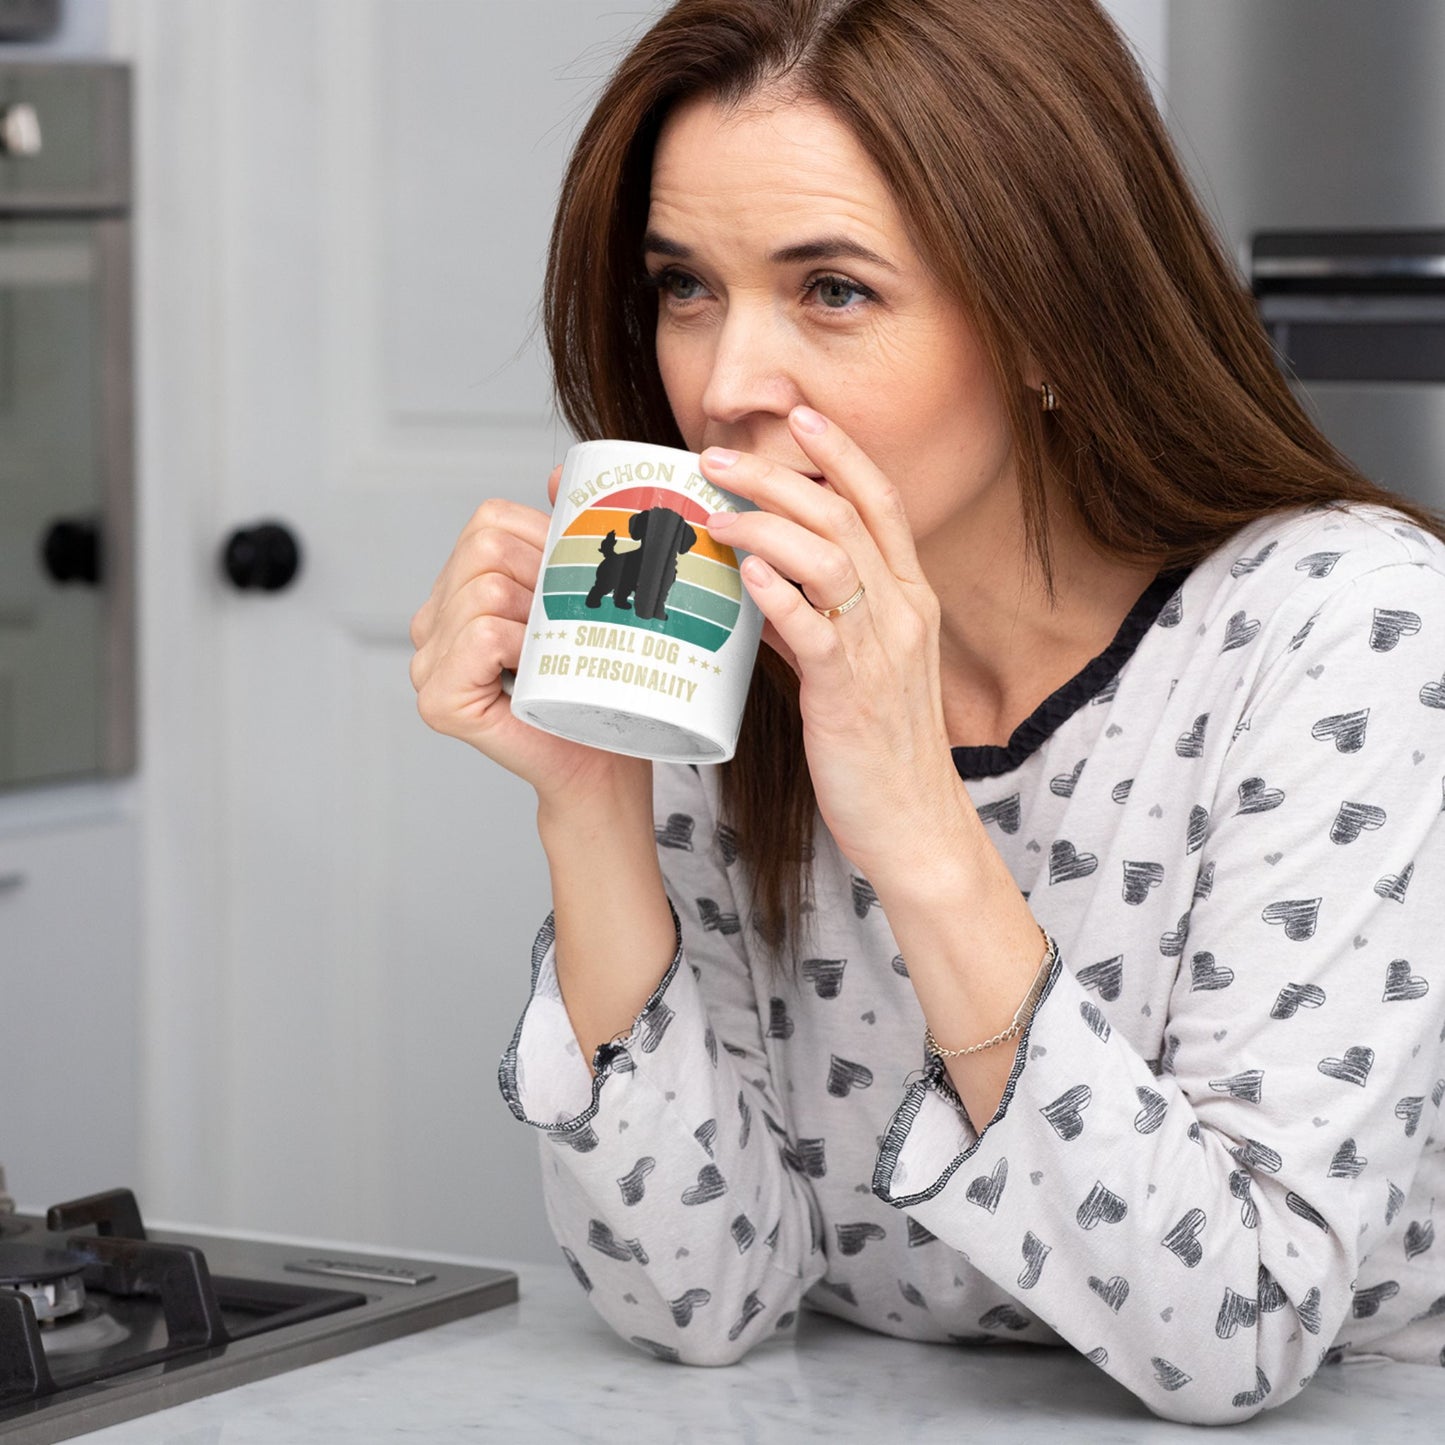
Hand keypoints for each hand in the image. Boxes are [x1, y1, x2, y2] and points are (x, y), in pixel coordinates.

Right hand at [409, 466, 649, 806]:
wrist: (606, 761)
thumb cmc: (599, 683)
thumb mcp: (585, 595)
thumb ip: (565, 534)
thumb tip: (562, 472)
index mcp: (457, 590)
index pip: (490, 522)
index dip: (545, 543)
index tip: (577, 586)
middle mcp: (432, 623)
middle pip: (485, 551)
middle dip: (544, 581)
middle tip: (571, 627)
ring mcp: (427, 662)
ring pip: (486, 590)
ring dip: (539, 619)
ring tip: (556, 654)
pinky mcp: (438, 699)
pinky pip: (482, 635)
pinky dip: (521, 646)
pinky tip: (537, 672)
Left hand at [701, 409, 971, 884]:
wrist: (914, 823)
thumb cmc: (881, 746)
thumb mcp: (861, 666)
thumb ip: (819, 618)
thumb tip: (763, 577)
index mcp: (912, 599)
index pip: (881, 503)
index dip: (841, 452)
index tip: (799, 415)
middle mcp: (903, 614)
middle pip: (844, 516)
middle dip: (778, 476)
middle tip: (716, 457)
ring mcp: (880, 653)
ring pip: (830, 559)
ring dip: (766, 524)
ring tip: (712, 513)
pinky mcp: (850, 696)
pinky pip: (814, 631)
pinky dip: (777, 594)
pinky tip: (742, 571)